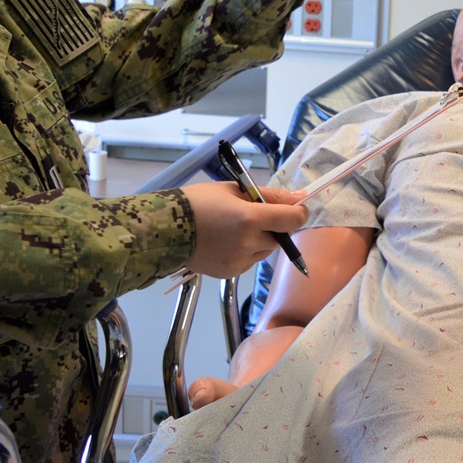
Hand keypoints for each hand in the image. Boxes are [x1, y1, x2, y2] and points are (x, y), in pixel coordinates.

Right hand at [181, 182, 308, 278]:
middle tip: (255, 215)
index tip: (295, 208)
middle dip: (276, 225)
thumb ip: (269, 195)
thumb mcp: (233, 190)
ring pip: (266, 250)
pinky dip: (247, 251)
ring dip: (262, 239)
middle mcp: (248, 243)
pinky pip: (250, 260)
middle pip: (281, 237)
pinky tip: (228, 241)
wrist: (162, 229)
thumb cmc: (197, 202)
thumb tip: (300, 198)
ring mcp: (240, 261)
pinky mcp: (231, 273)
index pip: (292, 219)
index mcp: (250, 218)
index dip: (299, 213)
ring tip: (237, 228)